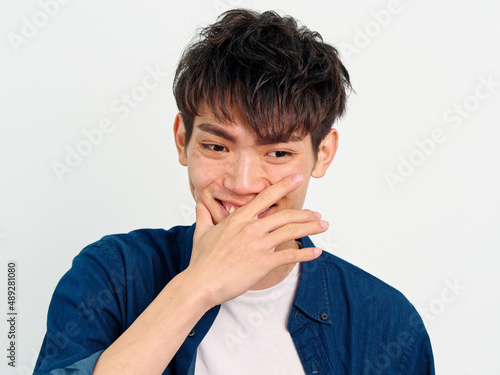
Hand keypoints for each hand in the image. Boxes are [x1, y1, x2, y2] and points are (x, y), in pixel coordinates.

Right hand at [184, 174, 327, 307]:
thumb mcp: (201, 232)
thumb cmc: (201, 261)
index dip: (284, 186)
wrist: (200, 283)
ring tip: (323, 226)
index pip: (265, 196)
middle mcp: (250, 228)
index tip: (297, 179)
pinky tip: (317, 253)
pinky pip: (290, 256)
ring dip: (311, 228)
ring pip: (291, 231)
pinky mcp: (263, 263)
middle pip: (285, 214)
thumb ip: (204, 215)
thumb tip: (199, 202)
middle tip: (317, 214)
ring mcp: (258, 245)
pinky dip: (306, 254)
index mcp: (238, 219)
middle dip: (306, 213)